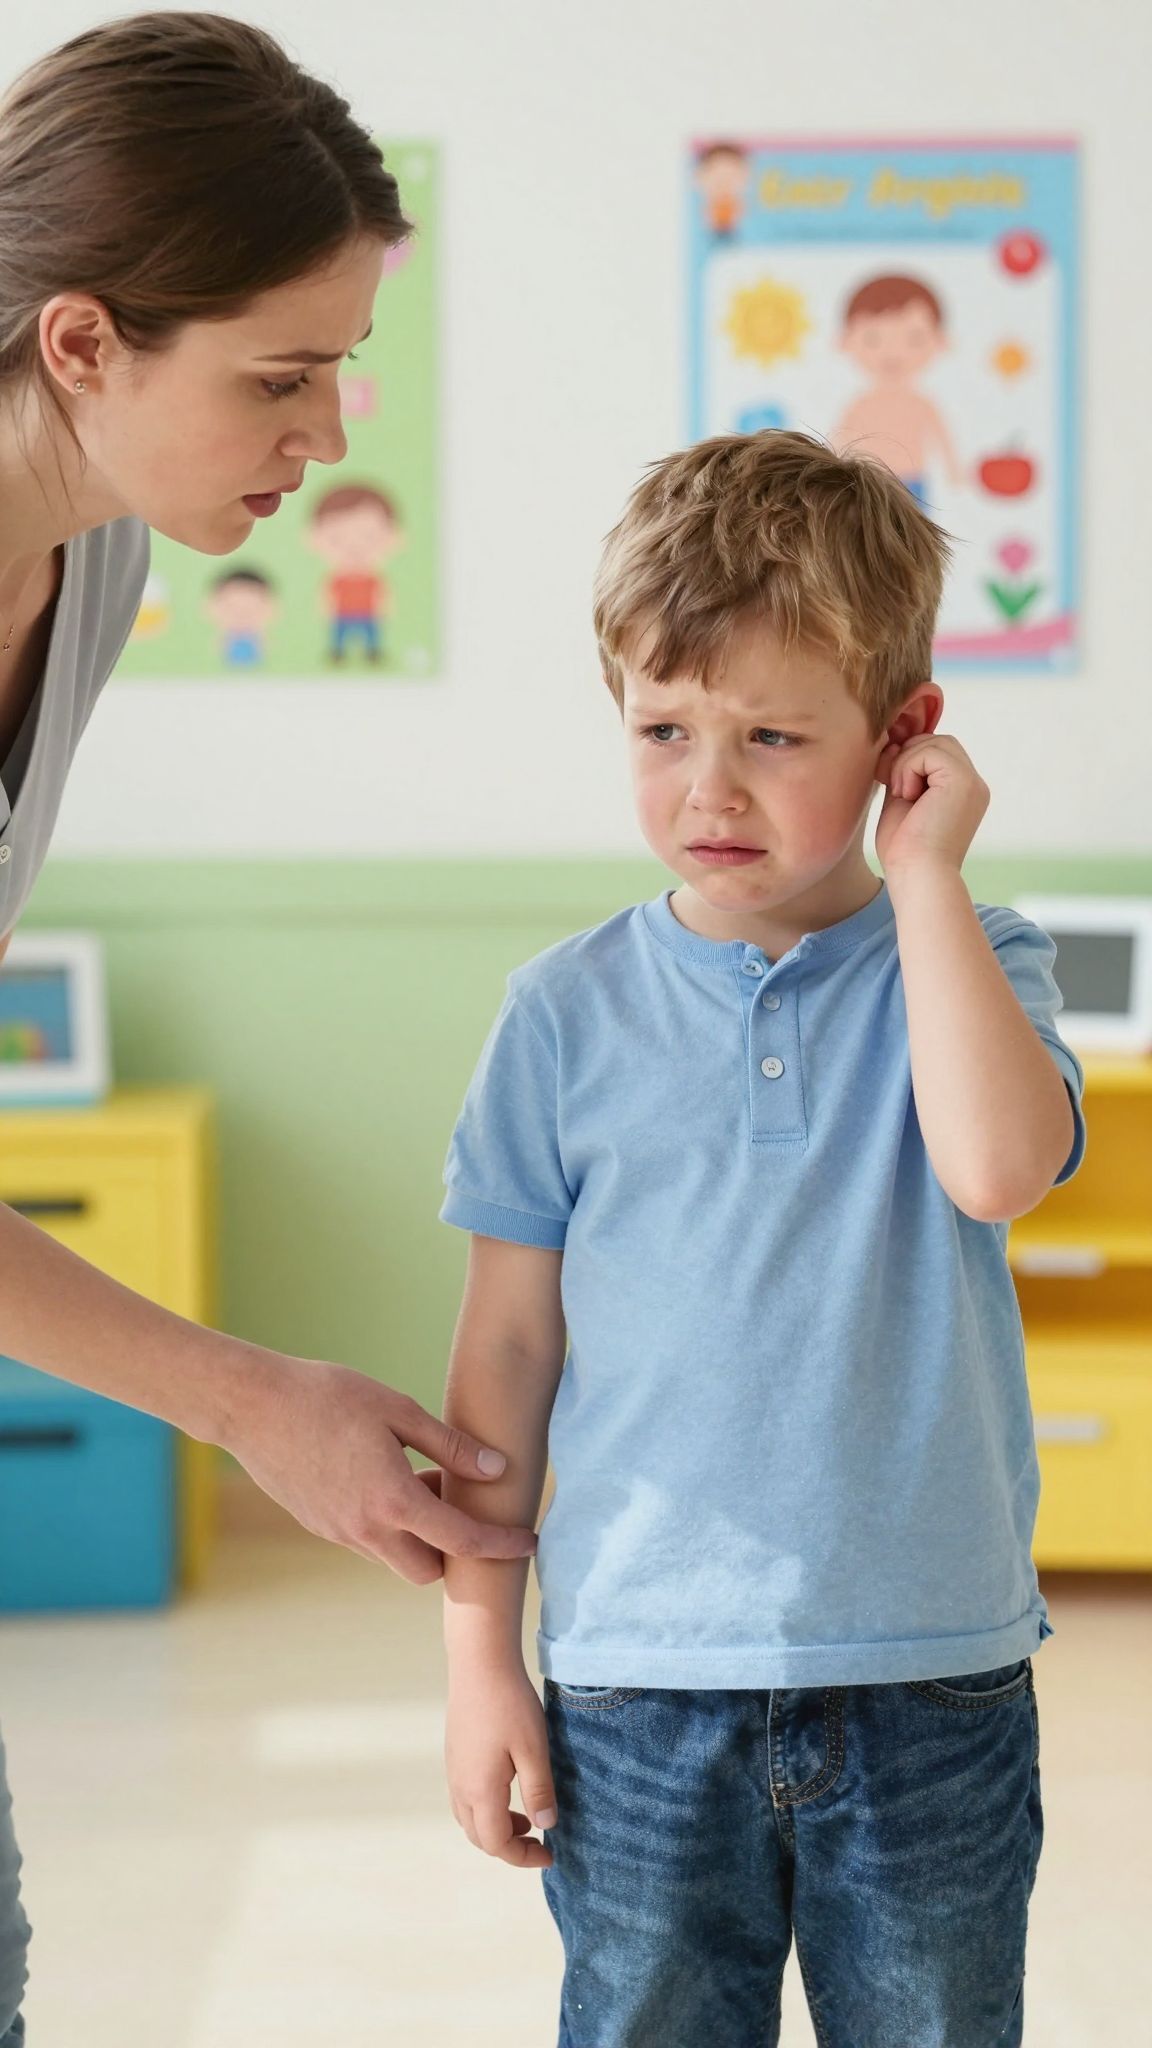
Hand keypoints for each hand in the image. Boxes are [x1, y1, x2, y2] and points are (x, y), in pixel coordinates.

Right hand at [222, 1353, 537, 1584]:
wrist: (252, 1406)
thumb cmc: (327, 1396)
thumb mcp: (398, 1410)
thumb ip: (450, 1446)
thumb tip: (497, 1469)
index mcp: (392, 1501)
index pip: (463, 1540)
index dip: (501, 1545)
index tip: (527, 1542)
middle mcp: (365, 1529)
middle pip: (427, 1569)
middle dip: (452, 1549)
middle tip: (455, 1498)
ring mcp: (337, 1532)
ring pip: (394, 1555)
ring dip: (416, 1532)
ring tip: (416, 1474)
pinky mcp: (318, 1525)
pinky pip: (366, 1539)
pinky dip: (386, 1523)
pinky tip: (382, 1475)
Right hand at [446, 1664, 556, 1868]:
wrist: (479, 1663)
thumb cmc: (510, 1705)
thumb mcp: (534, 1750)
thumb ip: (539, 1791)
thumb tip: (545, 1826)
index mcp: (480, 1791)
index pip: (497, 1844)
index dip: (523, 1857)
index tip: (550, 1855)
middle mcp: (460, 1786)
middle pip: (479, 1837)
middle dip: (509, 1847)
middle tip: (539, 1840)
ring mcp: (454, 1770)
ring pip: (469, 1818)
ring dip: (495, 1828)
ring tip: (526, 1818)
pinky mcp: (455, 1755)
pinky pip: (465, 1798)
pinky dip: (485, 1808)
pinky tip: (507, 1789)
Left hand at [874, 732, 988, 878]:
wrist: (916, 876)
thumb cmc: (904, 851)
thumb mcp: (902, 801)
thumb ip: (906, 773)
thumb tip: (895, 743)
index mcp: (962, 792)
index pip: (936, 752)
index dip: (908, 759)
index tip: (891, 785)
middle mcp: (973, 785)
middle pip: (937, 741)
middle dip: (907, 757)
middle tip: (894, 788)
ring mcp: (972, 782)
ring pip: (933, 742)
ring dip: (905, 764)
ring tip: (902, 795)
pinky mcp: (963, 781)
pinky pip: (929, 751)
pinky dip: (908, 768)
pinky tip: (907, 796)